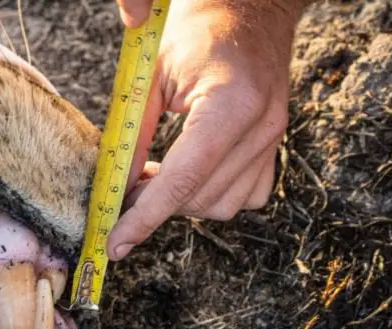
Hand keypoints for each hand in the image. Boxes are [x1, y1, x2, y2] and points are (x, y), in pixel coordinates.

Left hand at [108, 0, 307, 260]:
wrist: (249, 10)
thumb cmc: (197, 31)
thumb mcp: (151, 74)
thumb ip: (134, 133)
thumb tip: (117, 186)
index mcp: (230, 103)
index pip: (183, 179)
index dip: (144, 217)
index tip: (115, 243)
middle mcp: (261, 126)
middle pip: (199, 198)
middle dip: (155, 206)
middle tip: (124, 190)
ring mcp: (274, 139)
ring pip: (221, 206)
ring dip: (182, 202)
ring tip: (155, 175)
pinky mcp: (276, 148)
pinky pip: (244, 198)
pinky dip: (210, 196)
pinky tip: (189, 174)